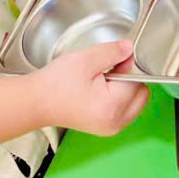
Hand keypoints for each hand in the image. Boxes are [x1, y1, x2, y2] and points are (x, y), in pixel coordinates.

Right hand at [32, 40, 148, 137]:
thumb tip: (130, 48)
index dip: (127, 65)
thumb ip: (112, 52)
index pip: (138, 81)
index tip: (113, 58)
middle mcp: (116, 123)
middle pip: (141, 95)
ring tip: (100, 80)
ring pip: (134, 103)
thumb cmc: (57, 82)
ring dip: (125, 89)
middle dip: (129, 79)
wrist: (37, 101)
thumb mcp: (85, 59)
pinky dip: (118, 98)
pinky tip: (99, 90)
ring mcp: (111, 128)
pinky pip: (124, 111)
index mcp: (113, 107)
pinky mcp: (105, 129)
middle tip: (106, 70)